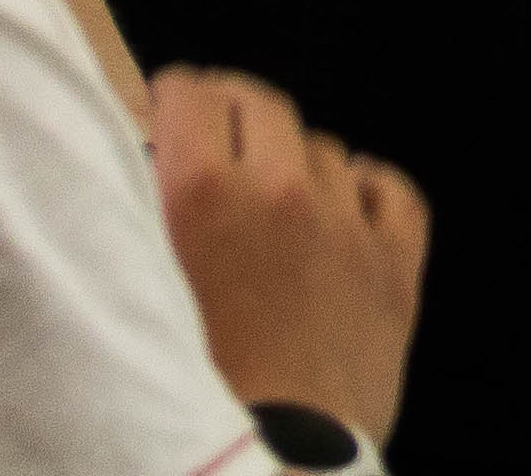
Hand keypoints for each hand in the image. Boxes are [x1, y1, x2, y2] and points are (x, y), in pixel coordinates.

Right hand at [152, 67, 430, 442]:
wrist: (265, 470)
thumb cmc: (180, 391)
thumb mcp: (131, 295)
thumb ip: (137, 224)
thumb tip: (138, 172)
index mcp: (205, 193)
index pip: (191, 93)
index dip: (172, 100)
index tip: (163, 117)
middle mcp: (284, 189)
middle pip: (261, 104)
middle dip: (230, 115)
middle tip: (212, 144)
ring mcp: (350, 225)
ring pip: (323, 149)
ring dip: (293, 163)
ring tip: (270, 200)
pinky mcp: (398, 267)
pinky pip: (393, 192)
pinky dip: (367, 189)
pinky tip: (348, 205)